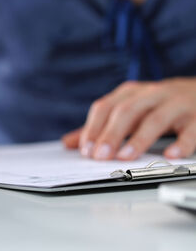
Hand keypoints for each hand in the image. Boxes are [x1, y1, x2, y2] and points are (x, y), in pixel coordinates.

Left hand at [62, 79, 195, 159]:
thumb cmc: (158, 105)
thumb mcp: (128, 110)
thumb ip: (100, 127)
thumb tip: (68, 143)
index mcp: (130, 93)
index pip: (105, 107)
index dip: (92, 128)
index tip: (85, 150)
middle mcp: (151, 94)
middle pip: (126, 112)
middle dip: (110, 135)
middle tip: (99, 156)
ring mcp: (176, 104)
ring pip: (155, 119)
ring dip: (138, 139)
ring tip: (125, 157)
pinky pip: (191, 130)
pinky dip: (182, 143)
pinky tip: (171, 156)